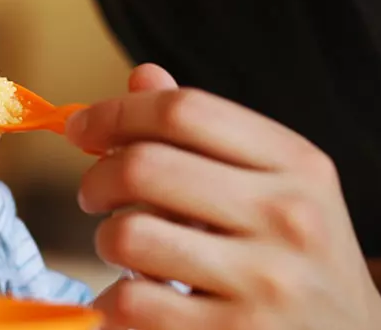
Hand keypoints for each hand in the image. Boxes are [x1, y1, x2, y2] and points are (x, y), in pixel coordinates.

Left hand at [66, 64, 380, 329]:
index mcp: (295, 163)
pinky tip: (135, 296)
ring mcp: (266, 283)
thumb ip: (205, 131)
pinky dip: (114, 299)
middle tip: (93, 194)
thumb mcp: (274, 183)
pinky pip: (133, 304)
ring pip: (129, 235)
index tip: (83, 126)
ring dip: (106, 240)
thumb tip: (142, 77)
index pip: (184, 110)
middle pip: (146, 166)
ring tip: (124, 249)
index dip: (118, 112)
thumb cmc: (297, 254)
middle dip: (97, 177)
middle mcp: (287, 216)